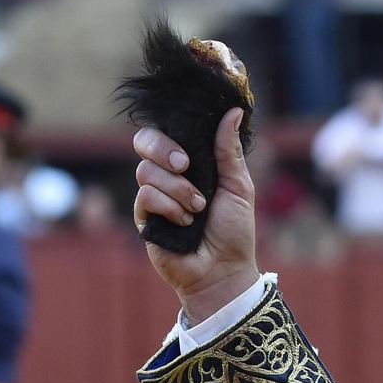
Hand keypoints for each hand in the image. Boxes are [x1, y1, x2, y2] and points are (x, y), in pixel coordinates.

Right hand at [133, 106, 259, 325]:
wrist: (224, 271)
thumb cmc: (234, 232)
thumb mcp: (238, 187)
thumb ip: (229, 150)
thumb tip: (232, 111)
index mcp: (189, 165)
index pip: (165, 131)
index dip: (169, 131)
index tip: (189, 147)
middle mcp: (167, 176)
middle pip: (144, 141)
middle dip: (164, 149)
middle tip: (185, 166)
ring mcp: (153, 196)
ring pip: (146, 171)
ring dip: (178, 189)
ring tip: (198, 209)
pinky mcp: (144, 218)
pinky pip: (145, 197)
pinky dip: (169, 207)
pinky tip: (184, 223)